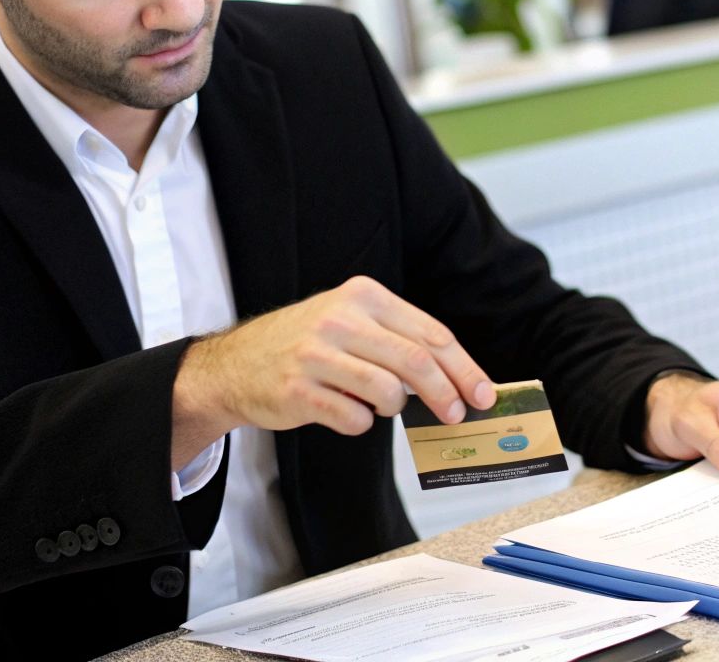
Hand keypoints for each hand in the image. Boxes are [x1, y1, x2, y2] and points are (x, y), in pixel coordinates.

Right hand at [171, 276, 493, 464]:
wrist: (234, 364)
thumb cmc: (304, 344)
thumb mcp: (350, 321)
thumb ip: (397, 340)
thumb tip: (456, 380)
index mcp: (363, 296)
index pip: (431, 334)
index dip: (464, 368)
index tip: (484, 394)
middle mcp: (340, 319)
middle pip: (417, 362)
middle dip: (447, 394)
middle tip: (457, 416)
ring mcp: (316, 354)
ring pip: (388, 392)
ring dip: (394, 408)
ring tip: (381, 405)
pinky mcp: (298, 391)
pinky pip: (352, 418)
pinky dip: (359, 423)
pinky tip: (346, 412)